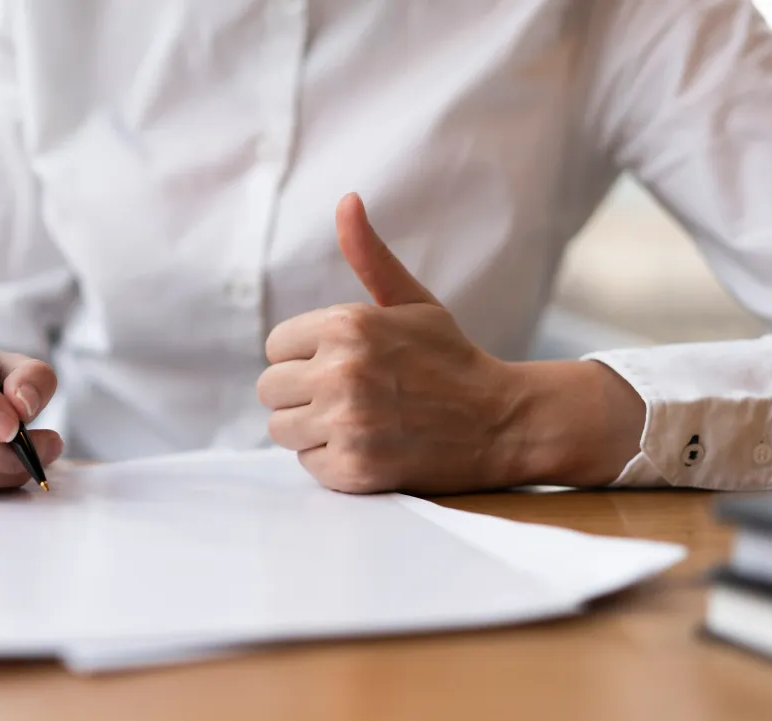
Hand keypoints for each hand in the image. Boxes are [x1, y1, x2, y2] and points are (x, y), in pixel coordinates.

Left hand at [257, 193, 644, 492]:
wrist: (501, 422)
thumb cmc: (450, 359)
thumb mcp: (413, 302)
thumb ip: (370, 257)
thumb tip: (346, 200)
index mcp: (347, 325)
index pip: (276, 346)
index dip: (305, 356)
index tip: (341, 364)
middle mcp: (341, 372)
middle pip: (271, 389)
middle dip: (303, 393)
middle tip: (349, 397)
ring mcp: (347, 423)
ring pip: (281, 429)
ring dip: (312, 429)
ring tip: (357, 421)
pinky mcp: (354, 468)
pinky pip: (308, 464)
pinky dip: (332, 461)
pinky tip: (369, 447)